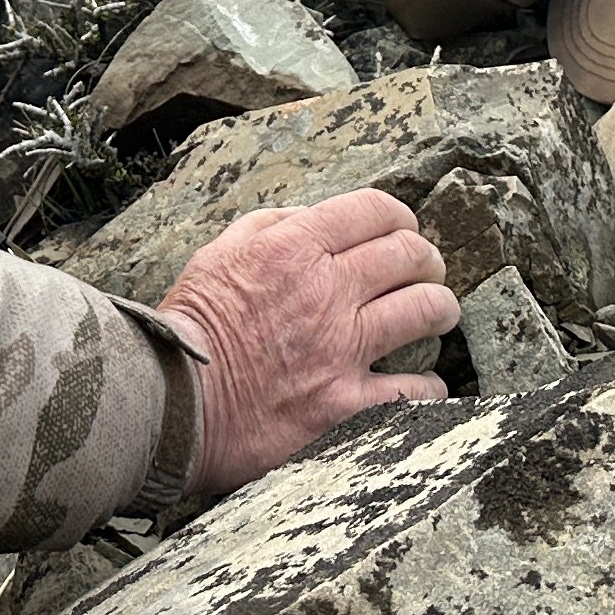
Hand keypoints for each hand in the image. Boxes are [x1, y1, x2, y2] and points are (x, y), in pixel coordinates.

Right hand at [157, 187, 462, 499]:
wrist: (173, 404)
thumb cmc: (190, 329)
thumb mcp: (218, 254)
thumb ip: (269, 227)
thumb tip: (310, 217)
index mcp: (294, 247)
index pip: (375, 210)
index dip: (400, 217)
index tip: (403, 229)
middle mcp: (327, 291)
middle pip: (410, 254)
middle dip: (427, 258)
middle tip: (426, 270)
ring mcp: (342, 348)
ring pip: (426, 308)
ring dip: (441, 307)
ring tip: (441, 313)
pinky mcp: (348, 404)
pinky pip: (416, 388)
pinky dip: (429, 384)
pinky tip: (425, 384)